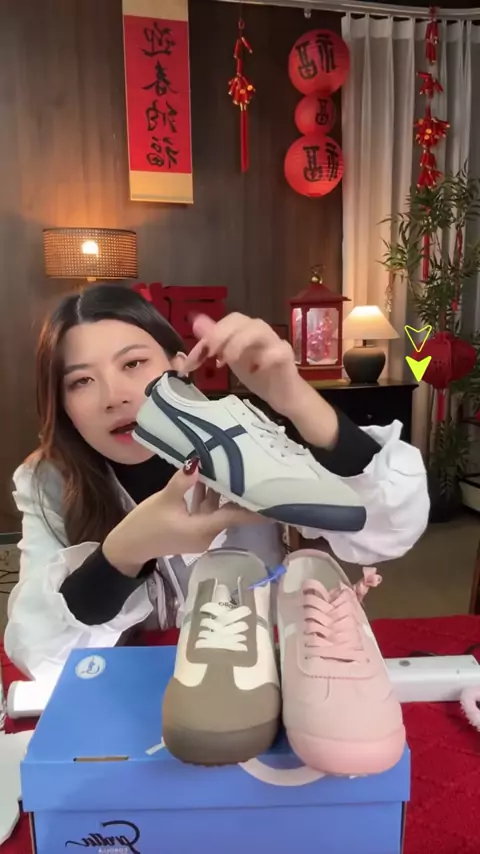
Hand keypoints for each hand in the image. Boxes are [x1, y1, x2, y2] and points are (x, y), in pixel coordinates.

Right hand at [103, 460, 262, 575]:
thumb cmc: (146, 526)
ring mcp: (200, 533)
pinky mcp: (191, 529)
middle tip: (254, 470)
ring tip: (232, 467)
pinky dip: (208, 497)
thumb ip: (182, 482)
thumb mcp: (164, 501)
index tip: (274, 499)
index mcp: (204, 529)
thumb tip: (197, 461)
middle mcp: (207, 534)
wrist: (128, 547)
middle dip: (239, 493)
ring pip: (217, 510)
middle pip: (229, 512)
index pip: (236, 517)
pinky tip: (207, 477)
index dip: (255, 509)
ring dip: (221, 492)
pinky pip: (205, 512)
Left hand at [183, 312, 338, 448]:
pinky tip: (253, 371)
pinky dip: (264, 359)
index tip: (194, 359)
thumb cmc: (258, 374)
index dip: (209, 336)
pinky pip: (277, 351)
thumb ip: (214, 341)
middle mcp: (260, 331)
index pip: (226, 321)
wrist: (284, 394)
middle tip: (210, 355)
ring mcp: (275, 343)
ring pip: (259, 330)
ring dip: (239, 342)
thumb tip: (196, 322)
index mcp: (245, 330)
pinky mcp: (286, 358)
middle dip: (221, 335)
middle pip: (240, 320)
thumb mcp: (230, 358)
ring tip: (228, 361)